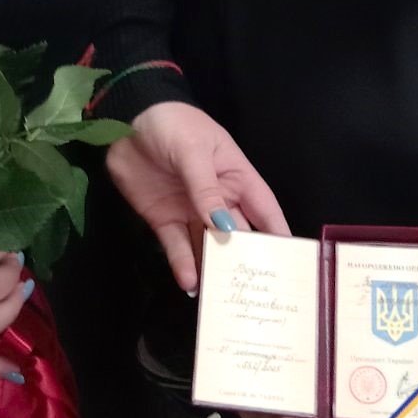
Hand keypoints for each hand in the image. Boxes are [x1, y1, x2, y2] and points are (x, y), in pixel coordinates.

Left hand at [106, 101, 289, 292]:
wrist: (125, 120)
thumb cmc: (171, 125)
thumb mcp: (193, 152)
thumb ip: (207, 190)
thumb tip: (226, 228)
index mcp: (236, 177)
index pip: (264, 209)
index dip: (278, 233)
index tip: (292, 262)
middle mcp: (218, 199)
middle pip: (238, 235)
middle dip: (246, 260)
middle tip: (257, 292)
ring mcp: (190, 211)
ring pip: (208, 247)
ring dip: (214, 269)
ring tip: (223, 298)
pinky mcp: (163, 220)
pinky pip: (177, 247)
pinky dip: (184, 265)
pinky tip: (190, 283)